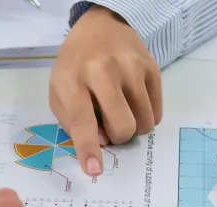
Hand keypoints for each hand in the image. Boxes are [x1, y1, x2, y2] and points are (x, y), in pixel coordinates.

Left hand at [49, 5, 160, 176]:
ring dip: (133, 128)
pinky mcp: (151, 67)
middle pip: (122, 125)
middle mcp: (103, 71)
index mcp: (73, 79)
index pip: (82, 119)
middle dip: (118, 137)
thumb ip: (73, 122)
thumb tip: (102, 144)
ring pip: (144, 123)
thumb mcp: (59, 91)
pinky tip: (133, 102)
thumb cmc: (75, 66)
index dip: (88, 148)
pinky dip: (146, 117)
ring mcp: (131, 67)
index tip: (94, 170)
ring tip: (122, 111)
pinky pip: (156, 112)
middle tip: (111, 127)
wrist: (100, 27)